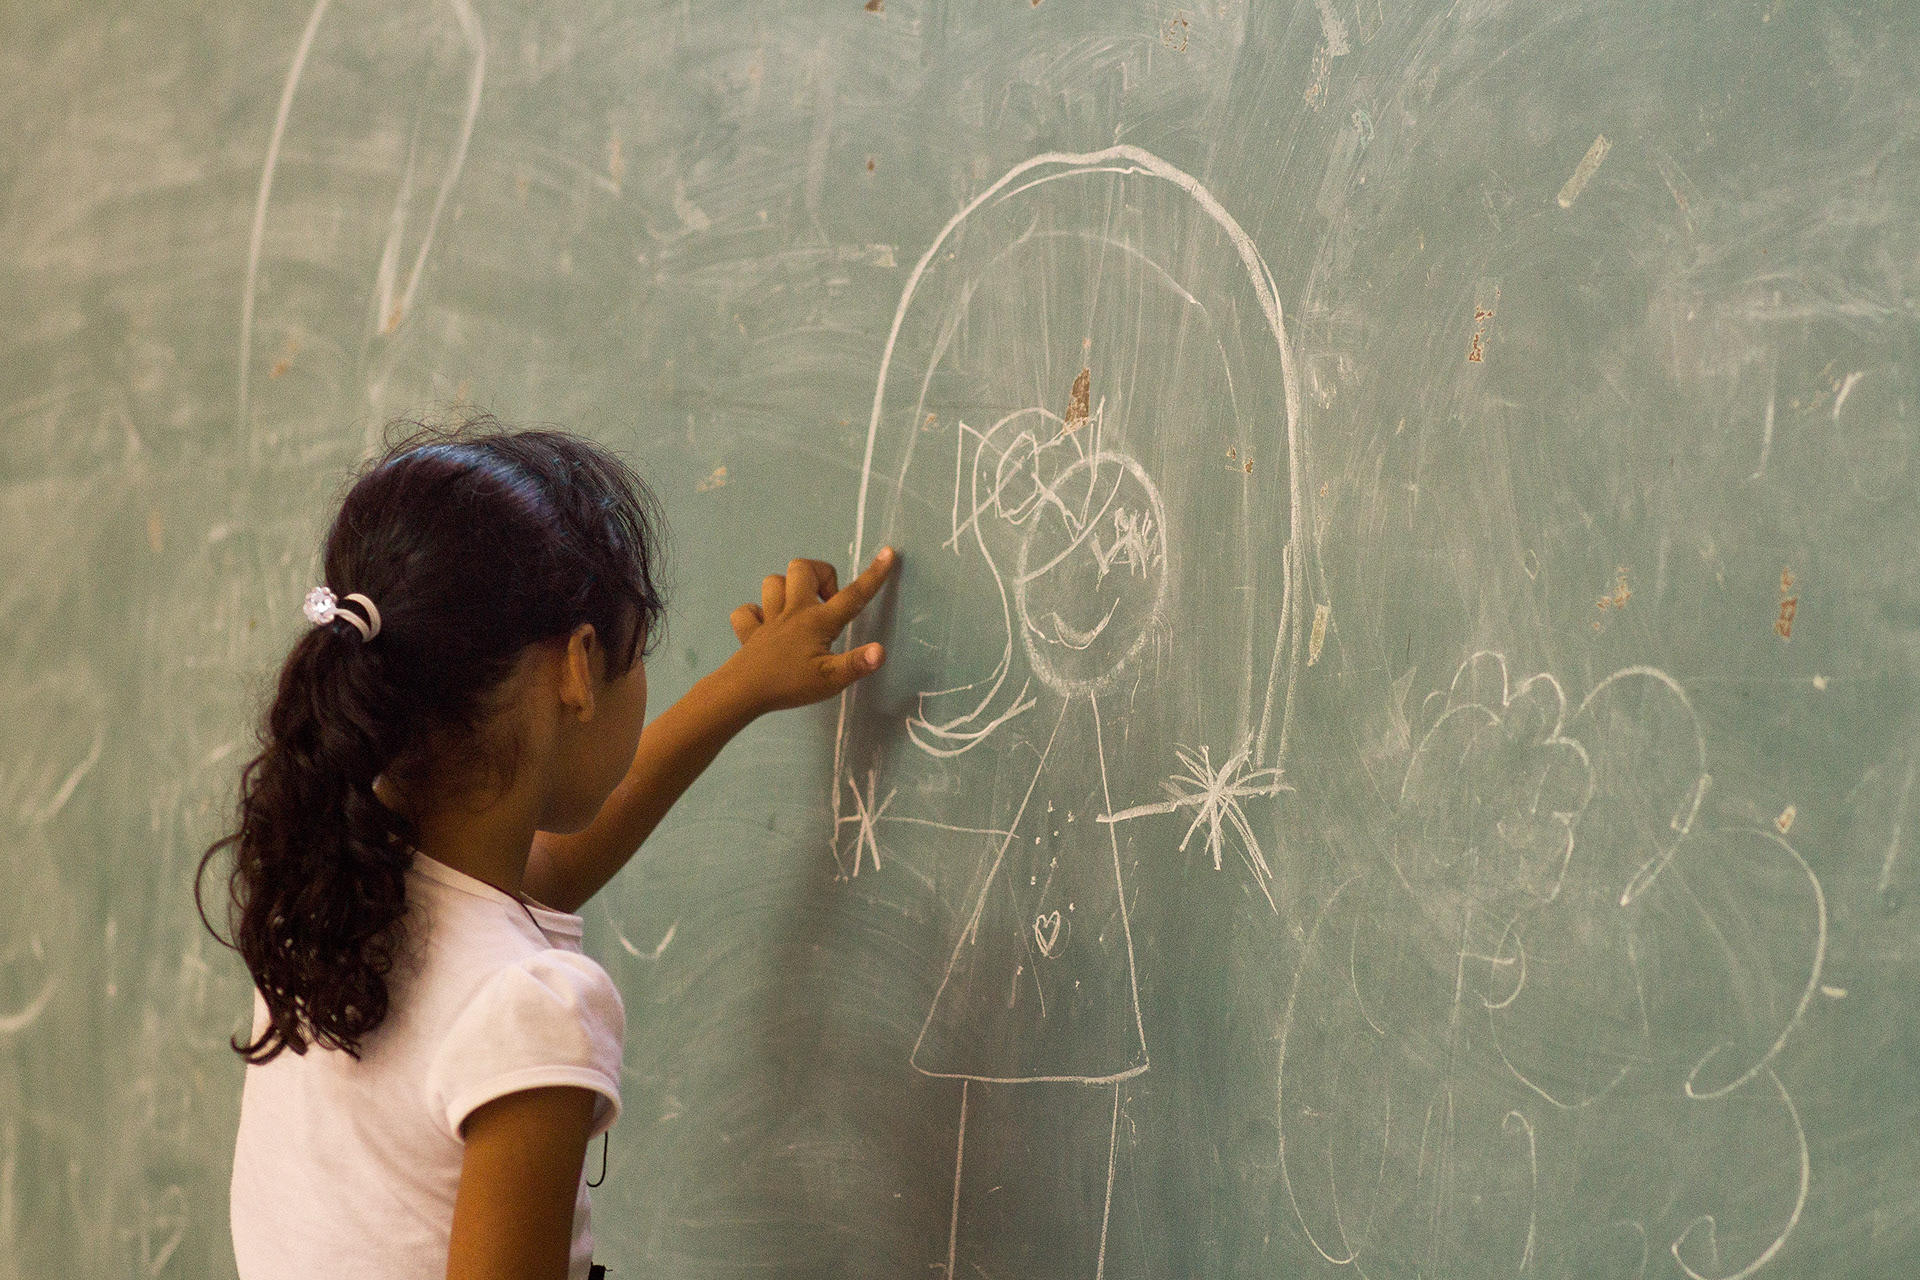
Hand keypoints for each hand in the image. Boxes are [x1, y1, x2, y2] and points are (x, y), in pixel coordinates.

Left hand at [717, 548, 897, 717]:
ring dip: (787, 590)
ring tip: (799, 611)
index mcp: (817, 621)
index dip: (873, 575)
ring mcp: (768, 620)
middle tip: (827, 601)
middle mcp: (793, 612)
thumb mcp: (831, 680)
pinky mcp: (749, 632)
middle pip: (802, 568)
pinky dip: (755, 615)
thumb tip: (881, 650)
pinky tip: (766, 628)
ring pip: (773, 583)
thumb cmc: (789, 685)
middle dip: (819, 574)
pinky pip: (747, 612)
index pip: (852, 595)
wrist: (741, 692)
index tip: (888, 553)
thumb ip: (857, 664)